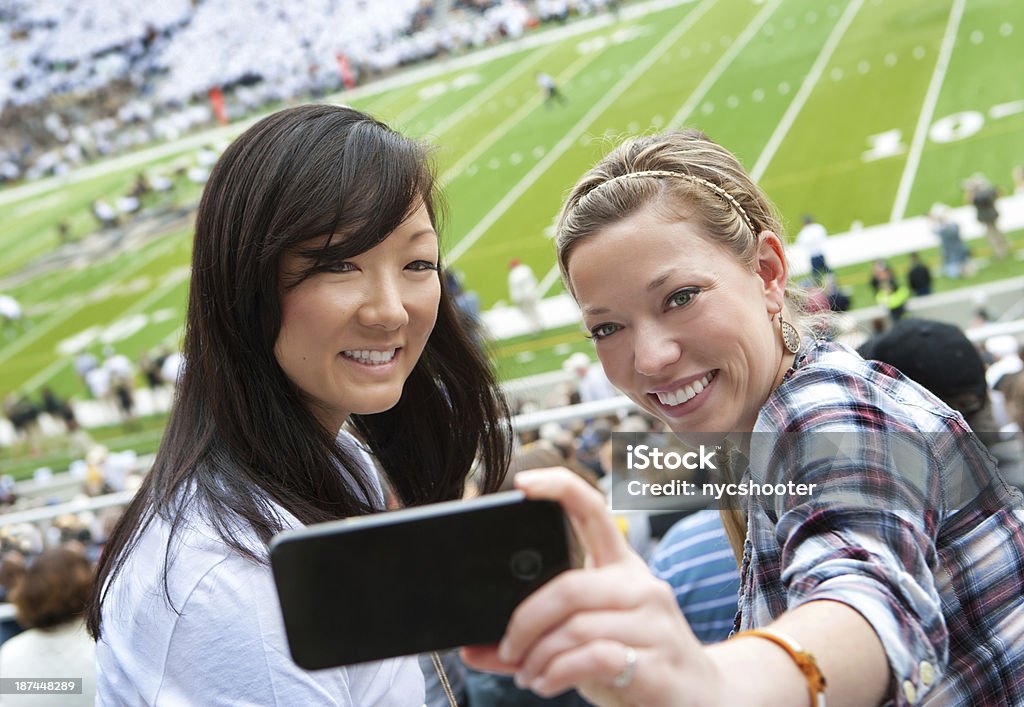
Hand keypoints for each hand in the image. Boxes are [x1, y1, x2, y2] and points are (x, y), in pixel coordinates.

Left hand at [462, 469, 720, 705]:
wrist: (704, 700)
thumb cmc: (637, 661)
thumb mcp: (587, 641)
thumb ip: (534, 641)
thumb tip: (470, 648)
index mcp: (622, 567)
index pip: (593, 510)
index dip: (559, 488)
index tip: (523, 483)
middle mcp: (641, 586)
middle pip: (568, 587)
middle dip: (524, 621)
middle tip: (508, 648)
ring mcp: (654, 624)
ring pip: (576, 627)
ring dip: (537, 656)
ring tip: (528, 673)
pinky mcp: (659, 663)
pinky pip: (594, 658)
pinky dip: (558, 673)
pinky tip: (548, 683)